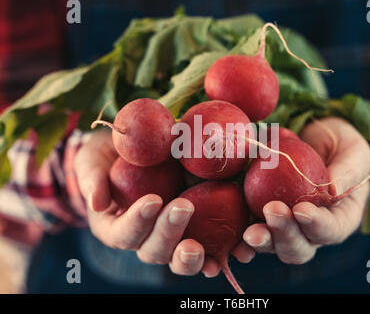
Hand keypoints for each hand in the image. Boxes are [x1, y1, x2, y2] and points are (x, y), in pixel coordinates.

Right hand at [74, 130, 253, 276]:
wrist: (138, 150)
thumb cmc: (109, 156)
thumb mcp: (93, 160)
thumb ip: (92, 177)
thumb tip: (95, 202)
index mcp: (117, 227)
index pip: (125, 233)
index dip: (138, 221)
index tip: (153, 200)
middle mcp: (145, 238)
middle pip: (155, 250)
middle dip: (169, 233)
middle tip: (183, 208)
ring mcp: (173, 236)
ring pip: (181, 257)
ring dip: (193, 256)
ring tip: (204, 248)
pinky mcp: (197, 228)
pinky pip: (211, 245)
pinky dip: (224, 250)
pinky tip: (239, 249)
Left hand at [242, 117, 369, 263]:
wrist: (313, 140)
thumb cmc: (340, 147)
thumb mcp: (353, 151)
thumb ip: (348, 170)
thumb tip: (333, 191)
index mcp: (339, 219)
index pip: (330, 230)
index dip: (316, 225)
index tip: (301, 209)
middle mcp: (310, 231)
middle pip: (298, 247)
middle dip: (285, 233)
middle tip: (272, 211)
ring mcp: (283, 228)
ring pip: (272, 245)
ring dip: (261, 240)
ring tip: (251, 232)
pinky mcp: (260, 218)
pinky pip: (250, 231)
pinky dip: (240, 238)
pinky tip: (234, 237)